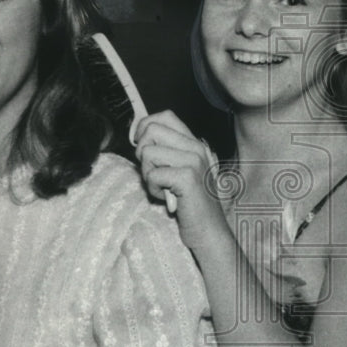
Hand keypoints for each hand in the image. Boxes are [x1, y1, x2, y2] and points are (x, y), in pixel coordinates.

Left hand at [134, 110, 228, 251]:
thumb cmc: (190, 203)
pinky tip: (167, 197)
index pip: (164, 116)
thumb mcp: (179, 171)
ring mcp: (194, 161)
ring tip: (163, 187)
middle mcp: (196, 147)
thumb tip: (137, 137)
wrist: (209, 231)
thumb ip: (164, 152)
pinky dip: (153, 189)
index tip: (141, 145)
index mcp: (194, 142)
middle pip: (151, 129)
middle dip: (142, 152)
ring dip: (147, 175)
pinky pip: (153, 174)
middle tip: (154, 172)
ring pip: (148, 152)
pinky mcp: (188, 177)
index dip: (145, 126)